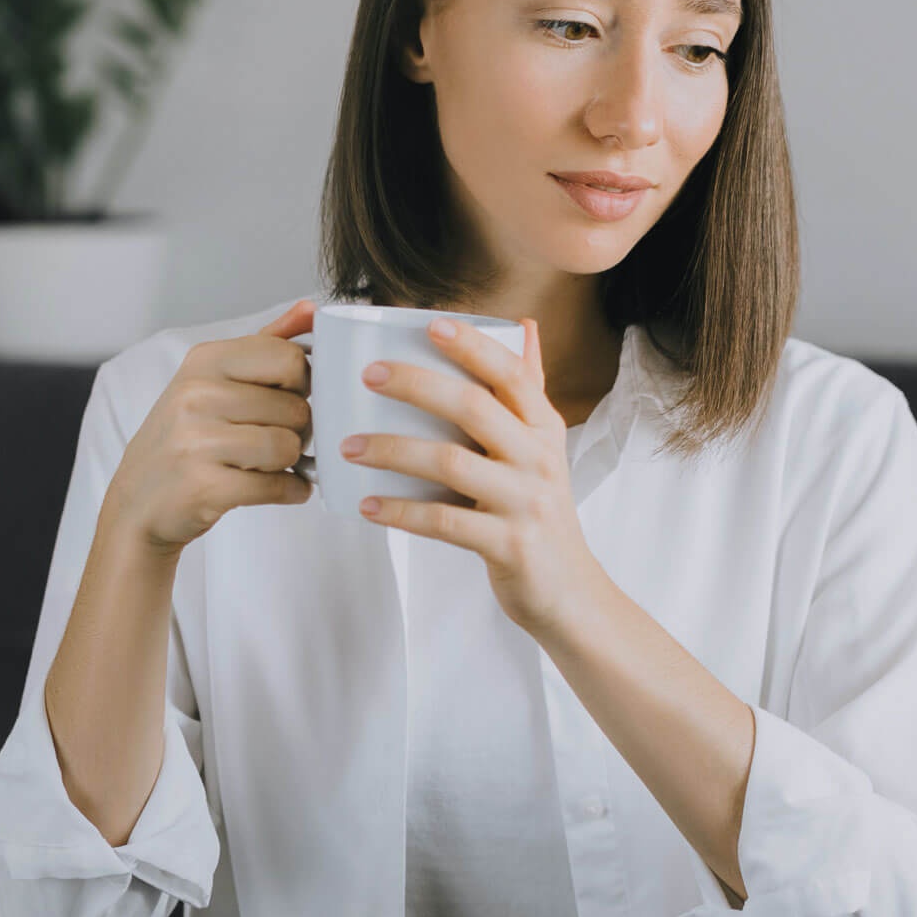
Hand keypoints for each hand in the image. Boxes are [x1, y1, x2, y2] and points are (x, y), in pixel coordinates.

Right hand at [106, 299, 314, 557]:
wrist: (137, 503)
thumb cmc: (184, 439)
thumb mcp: (212, 380)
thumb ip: (265, 343)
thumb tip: (311, 309)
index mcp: (204, 360)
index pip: (290, 358)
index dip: (303, 385)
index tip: (287, 399)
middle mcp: (196, 394)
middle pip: (296, 407)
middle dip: (298, 430)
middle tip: (275, 439)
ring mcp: (197, 440)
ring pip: (289, 446)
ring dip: (291, 463)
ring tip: (269, 463)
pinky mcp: (205, 486)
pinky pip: (278, 485)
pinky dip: (289, 490)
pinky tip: (277, 486)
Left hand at [339, 317, 595, 639]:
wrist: (569, 591)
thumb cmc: (541, 511)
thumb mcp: (544, 446)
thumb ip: (528, 389)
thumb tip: (521, 325)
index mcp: (543, 428)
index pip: (511, 373)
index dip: (472, 346)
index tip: (429, 324)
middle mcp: (538, 458)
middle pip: (475, 407)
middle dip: (417, 385)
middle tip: (368, 376)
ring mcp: (524, 502)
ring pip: (450, 463)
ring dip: (392, 450)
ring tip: (348, 445)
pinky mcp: (507, 545)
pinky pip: (444, 522)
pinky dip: (401, 512)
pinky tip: (367, 504)